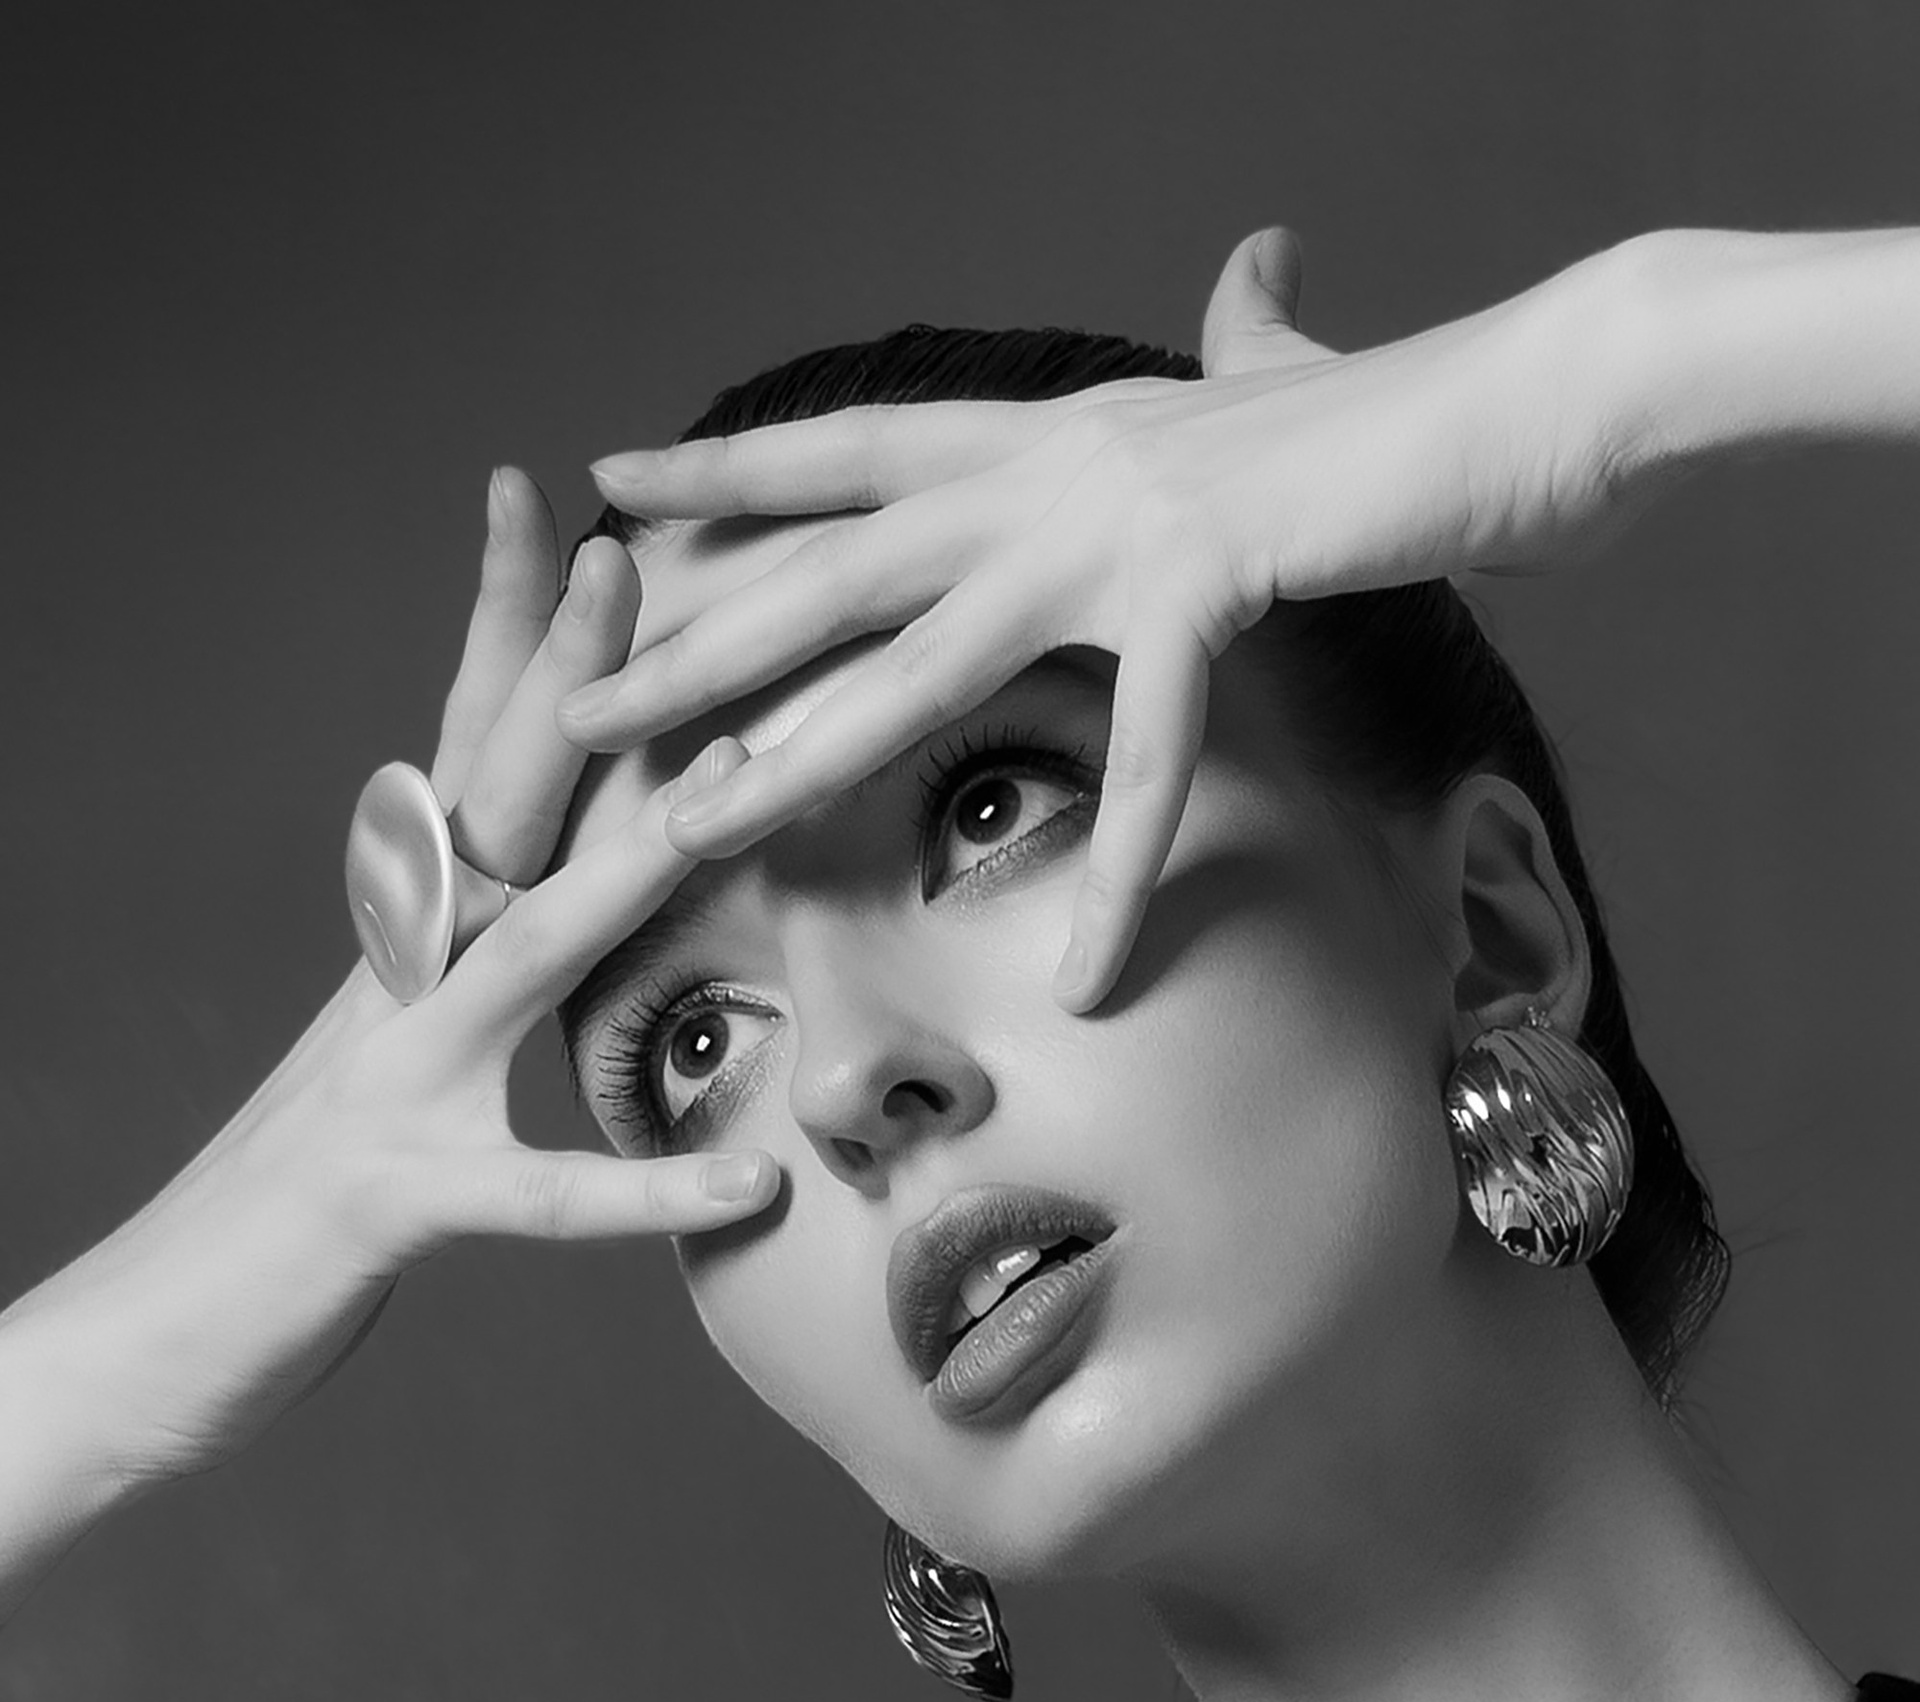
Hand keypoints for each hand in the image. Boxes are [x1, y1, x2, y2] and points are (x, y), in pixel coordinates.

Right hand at [11, 475, 775, 1491]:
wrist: (143, 1337)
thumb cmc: (286, 1215)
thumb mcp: (384, 1074)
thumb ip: (451, 993)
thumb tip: (520, 922)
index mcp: (396, 950)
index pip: (458, 767)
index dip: (509, 643)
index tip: (572, 529)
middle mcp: (386, 989)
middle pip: (484, 803)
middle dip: (561, 673)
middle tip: (629, 549)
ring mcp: (386, 1088)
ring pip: (522, 953)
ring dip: (627, 860)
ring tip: (735, 784)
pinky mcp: (396, 1204)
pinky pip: (541, 1199)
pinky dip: (646, 1192)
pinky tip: (745, 1180)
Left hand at [561, 228, 1653, 1007]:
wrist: (1532, 395)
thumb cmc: (1404, 413)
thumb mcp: (1285, 380)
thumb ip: (1243, 336)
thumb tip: (1247, 268)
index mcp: (1055, 428)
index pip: (856, 454)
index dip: (733, 477)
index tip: (616, 495)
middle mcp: (1057, 465)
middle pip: (836, 564)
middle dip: (700, 635)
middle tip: (573, 700)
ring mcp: (1121, 521)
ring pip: (918, 655)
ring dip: (800, 746)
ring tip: (698, 827)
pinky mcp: (1210, 585)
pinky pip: (1148, 759)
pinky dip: (1122, 872)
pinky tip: (1089, 975)